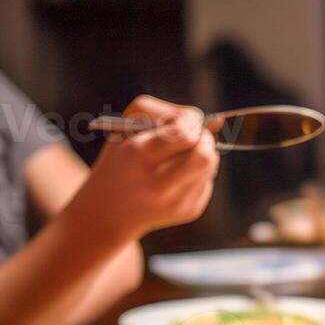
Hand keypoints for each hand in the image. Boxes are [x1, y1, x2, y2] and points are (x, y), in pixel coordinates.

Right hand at [73, 95, 219, 237]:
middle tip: (193, 136)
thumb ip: (164, 114)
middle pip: (205, 156)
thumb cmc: (122, 159)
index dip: (190, 123)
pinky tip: (176, 178)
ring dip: (201, 154)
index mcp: (137, 156)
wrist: (108, 211)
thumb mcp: (127, 128)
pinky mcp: (190, 211)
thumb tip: (216, 122)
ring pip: (210, 166)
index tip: (184, 122)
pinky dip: (197, 173)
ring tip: (179, 157)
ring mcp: (175, 203)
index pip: (184, 134)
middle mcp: (157, 185)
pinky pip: (207, 181)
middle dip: (204, 140)